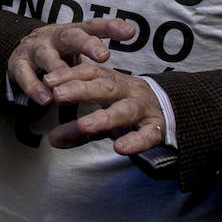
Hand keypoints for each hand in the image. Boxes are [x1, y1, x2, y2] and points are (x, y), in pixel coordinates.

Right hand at [7, 18, 135, 105]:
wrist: (20, 53)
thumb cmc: (58, 55)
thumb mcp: (77, 52)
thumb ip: (97, 54)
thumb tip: (129, 59)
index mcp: (72, 33)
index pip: (93, 26)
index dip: (111, 28)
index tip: (130, 32)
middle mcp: (54, 36)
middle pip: (71, 36)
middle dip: (87, 44)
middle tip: (103, 55)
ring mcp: (34, 49)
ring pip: (46, 55)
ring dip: (56, 67)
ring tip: (66, 80)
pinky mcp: (17, 64)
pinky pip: (25, 75)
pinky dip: (34, 87)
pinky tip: (45, 99)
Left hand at [42, 63, 166, 155]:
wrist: (173, 110)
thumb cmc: (129, 110)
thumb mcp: (103, 115)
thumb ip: (78, 129)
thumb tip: (52, 139)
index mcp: (114, 81)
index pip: (91, 73)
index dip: (69, 75)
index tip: (48, 80)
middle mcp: (129, 90)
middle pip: (105, 87)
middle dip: (82, 90)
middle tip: (59, 95)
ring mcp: (144, 108)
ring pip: (125, 110)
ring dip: (105, 117)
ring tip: (85, 125)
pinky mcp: (157, 128)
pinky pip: (148, 135)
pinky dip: (135, 141)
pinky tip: (120, 149)